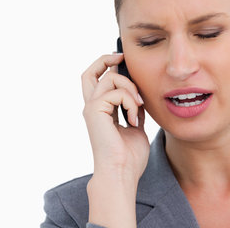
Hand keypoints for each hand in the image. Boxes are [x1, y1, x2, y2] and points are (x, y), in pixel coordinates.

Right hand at [81, 53, 149, 226]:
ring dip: (131, 88)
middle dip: (105, 59)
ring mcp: (92, 108)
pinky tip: (133, 119)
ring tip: (139, 107)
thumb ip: (134, 109)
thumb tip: (140, 96)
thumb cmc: (130, 156)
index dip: (106, 66)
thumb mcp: (136, 126)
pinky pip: (116, 92)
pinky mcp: (94, 111)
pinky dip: (130, 102)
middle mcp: (93, 107)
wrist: (122, 172)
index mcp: (102, 111)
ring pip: (110, 78)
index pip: (96, 82)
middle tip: (121, 57)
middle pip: (89, 73)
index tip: (122, 60)